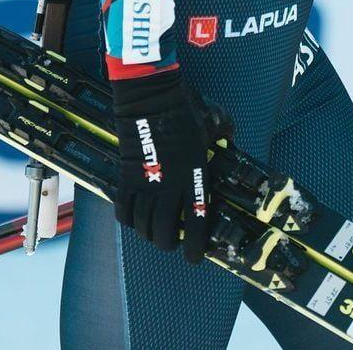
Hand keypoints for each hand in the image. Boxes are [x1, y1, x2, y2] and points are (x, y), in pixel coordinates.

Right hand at [111, 70, 227, 263]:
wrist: (151, 96)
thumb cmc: (184, 107)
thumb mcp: (212, 121)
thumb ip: (223, 134)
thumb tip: (229, 137)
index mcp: (194, 175)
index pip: (197, 223)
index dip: (196, 247)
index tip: (195, 257)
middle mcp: (170, 186)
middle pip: (165, 234)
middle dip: (169, 243)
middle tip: (173, 240)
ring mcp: (146, 183)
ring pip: (143, 227)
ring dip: (149, 234)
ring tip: (154, 231)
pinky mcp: (127, 177)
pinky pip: (123, 211)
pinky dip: (128, 219)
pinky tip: (134, 217)